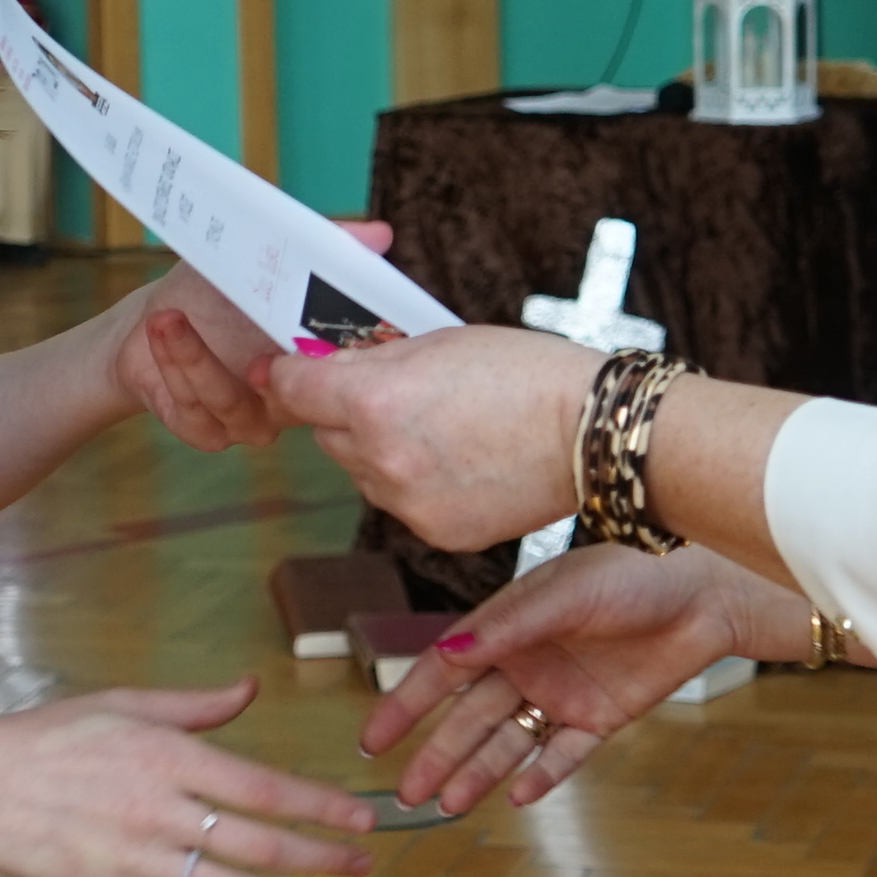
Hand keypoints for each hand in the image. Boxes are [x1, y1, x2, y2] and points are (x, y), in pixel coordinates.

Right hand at [0, 678, 374, 876]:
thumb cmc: (49, 738)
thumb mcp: (123, 703)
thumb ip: (195, 705)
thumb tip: (251, 689)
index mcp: (166, 757)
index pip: (263, 789)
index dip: (319, 809)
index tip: (361, 819)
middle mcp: (159, 812)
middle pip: (259, 847)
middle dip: (321, 859)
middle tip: (363, 864)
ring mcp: (138, 860)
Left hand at [113, 221, 395, 453]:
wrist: (153, 321)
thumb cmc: (215, 292)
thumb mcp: (264, 258)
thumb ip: (324, 246)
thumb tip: (381, 235)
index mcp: (320, 361)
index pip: (348, 369)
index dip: (339, 350)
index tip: (316, 317)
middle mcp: (294, 398)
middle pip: (297, 397)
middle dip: (269, 362)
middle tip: (247, 317)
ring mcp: (253, 419)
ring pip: (235, 405)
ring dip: (195, 358)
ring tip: (169, 317)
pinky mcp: (210, 431)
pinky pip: (199, 411)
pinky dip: (176, 367)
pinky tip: (161, 331)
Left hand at [270, 325, 595, 551]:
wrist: (592, 433)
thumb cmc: (525, 372)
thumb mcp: (440, 342)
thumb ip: (375, 361)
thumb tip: (328, 369)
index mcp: (373, 400)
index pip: (293, 390)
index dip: (286, 376)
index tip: (284, 373)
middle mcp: (379, 458)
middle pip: (327, 436)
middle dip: (347, 416)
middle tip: (400, 398)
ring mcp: (406, 503)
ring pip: (364, 474)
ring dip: (383, 454)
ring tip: (447, 433)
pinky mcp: (435, 533)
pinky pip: (403, 504)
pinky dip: (420, 487)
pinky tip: (466, 466)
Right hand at [362, 544, 779, 811]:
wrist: (705, 593)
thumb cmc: (632, 575)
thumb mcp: (565, 595)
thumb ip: (509, 628)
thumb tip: (449, 654)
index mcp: (507, 628)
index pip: (443, 672)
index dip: (406, 707)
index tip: (372, 742)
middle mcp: (527, 664)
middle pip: (469, 719)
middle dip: (436, 756)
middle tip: (404, 796)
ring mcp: (562, 693)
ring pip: (508, 743)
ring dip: (477, 774)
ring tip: (446, 807)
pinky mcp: (600, 717)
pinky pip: (563, 755)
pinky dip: (540, 776)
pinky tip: (515, 798)